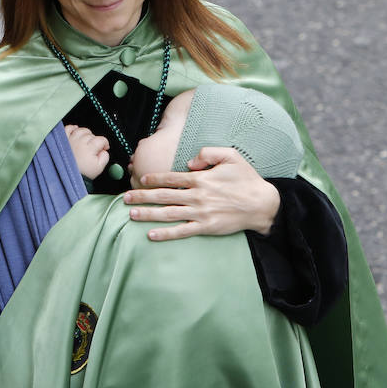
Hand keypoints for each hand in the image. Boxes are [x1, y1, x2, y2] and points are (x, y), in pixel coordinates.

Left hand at [65, 124, 109, 178]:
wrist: (68, 178)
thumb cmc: (82, 174)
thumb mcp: (99, 168)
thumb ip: (105, 157)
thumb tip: (104, 150)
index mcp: (89, 148)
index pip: (101, 139)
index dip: (105, 143)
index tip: (105, 148)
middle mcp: (80, 142)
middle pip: (91, 134)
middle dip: (95, 139)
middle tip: (94, 147)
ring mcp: (71, 141)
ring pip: (80, 130)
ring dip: (86, 133)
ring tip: (87, 139)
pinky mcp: (63, 141)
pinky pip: (68, 129)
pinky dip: (72, 127)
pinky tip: (75, 129)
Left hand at [123, 147, 280, 240]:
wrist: (262, 204)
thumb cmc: (246, 179)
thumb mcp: (231, 155)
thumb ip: (208, 153)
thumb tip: (189, 162)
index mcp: (200, 178)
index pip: (171, 177)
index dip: (154, 178)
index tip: (141, 179)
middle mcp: (197, 195)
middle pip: (163, 196)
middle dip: (142, 196)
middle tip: (124, 198)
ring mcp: (200, 213)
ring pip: (168, 213)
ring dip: (148, 214)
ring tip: (131, 214)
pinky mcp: (206, 227)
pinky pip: (182, 231)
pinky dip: (166, 233)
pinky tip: (152, 235)